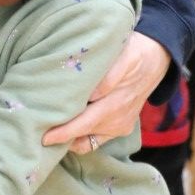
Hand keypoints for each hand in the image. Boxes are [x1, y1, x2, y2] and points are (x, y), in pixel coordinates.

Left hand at [42, 33, 170, 152]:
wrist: (157, 58)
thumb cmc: (135, 53)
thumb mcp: (126, 55)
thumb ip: (111, 74)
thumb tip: (94, 94)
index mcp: (117, 103)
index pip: (85, 123)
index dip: (64, 132)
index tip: (44, 137)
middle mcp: (118, 119)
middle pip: (83, 135)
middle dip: (60, 138)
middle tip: (37, 136)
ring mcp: (119, 126)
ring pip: (88, 142)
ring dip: (69, 139)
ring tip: (49, 131)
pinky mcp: (121, 128)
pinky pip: (96, 141)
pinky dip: (80, 139)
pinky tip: (66, 130)